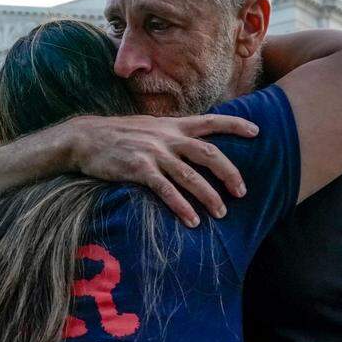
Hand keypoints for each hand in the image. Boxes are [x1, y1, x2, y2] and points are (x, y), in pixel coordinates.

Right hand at [66, 114, 257, 226]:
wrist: (84, 138)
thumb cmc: (117, 135)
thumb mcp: (148, 127)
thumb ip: (170, 134)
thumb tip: (191, 144)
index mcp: (171, 126)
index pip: (210, 121)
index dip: (235, 125)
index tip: (257, 131)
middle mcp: (166, 138)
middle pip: (208, 153)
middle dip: (229, 172)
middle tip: (242, 191)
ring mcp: (153, 153)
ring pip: (190, 176)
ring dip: (209, 196)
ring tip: (221, 213)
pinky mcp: (138, 169)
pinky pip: (166, 190)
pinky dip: (181, 206)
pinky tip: (192, 220)